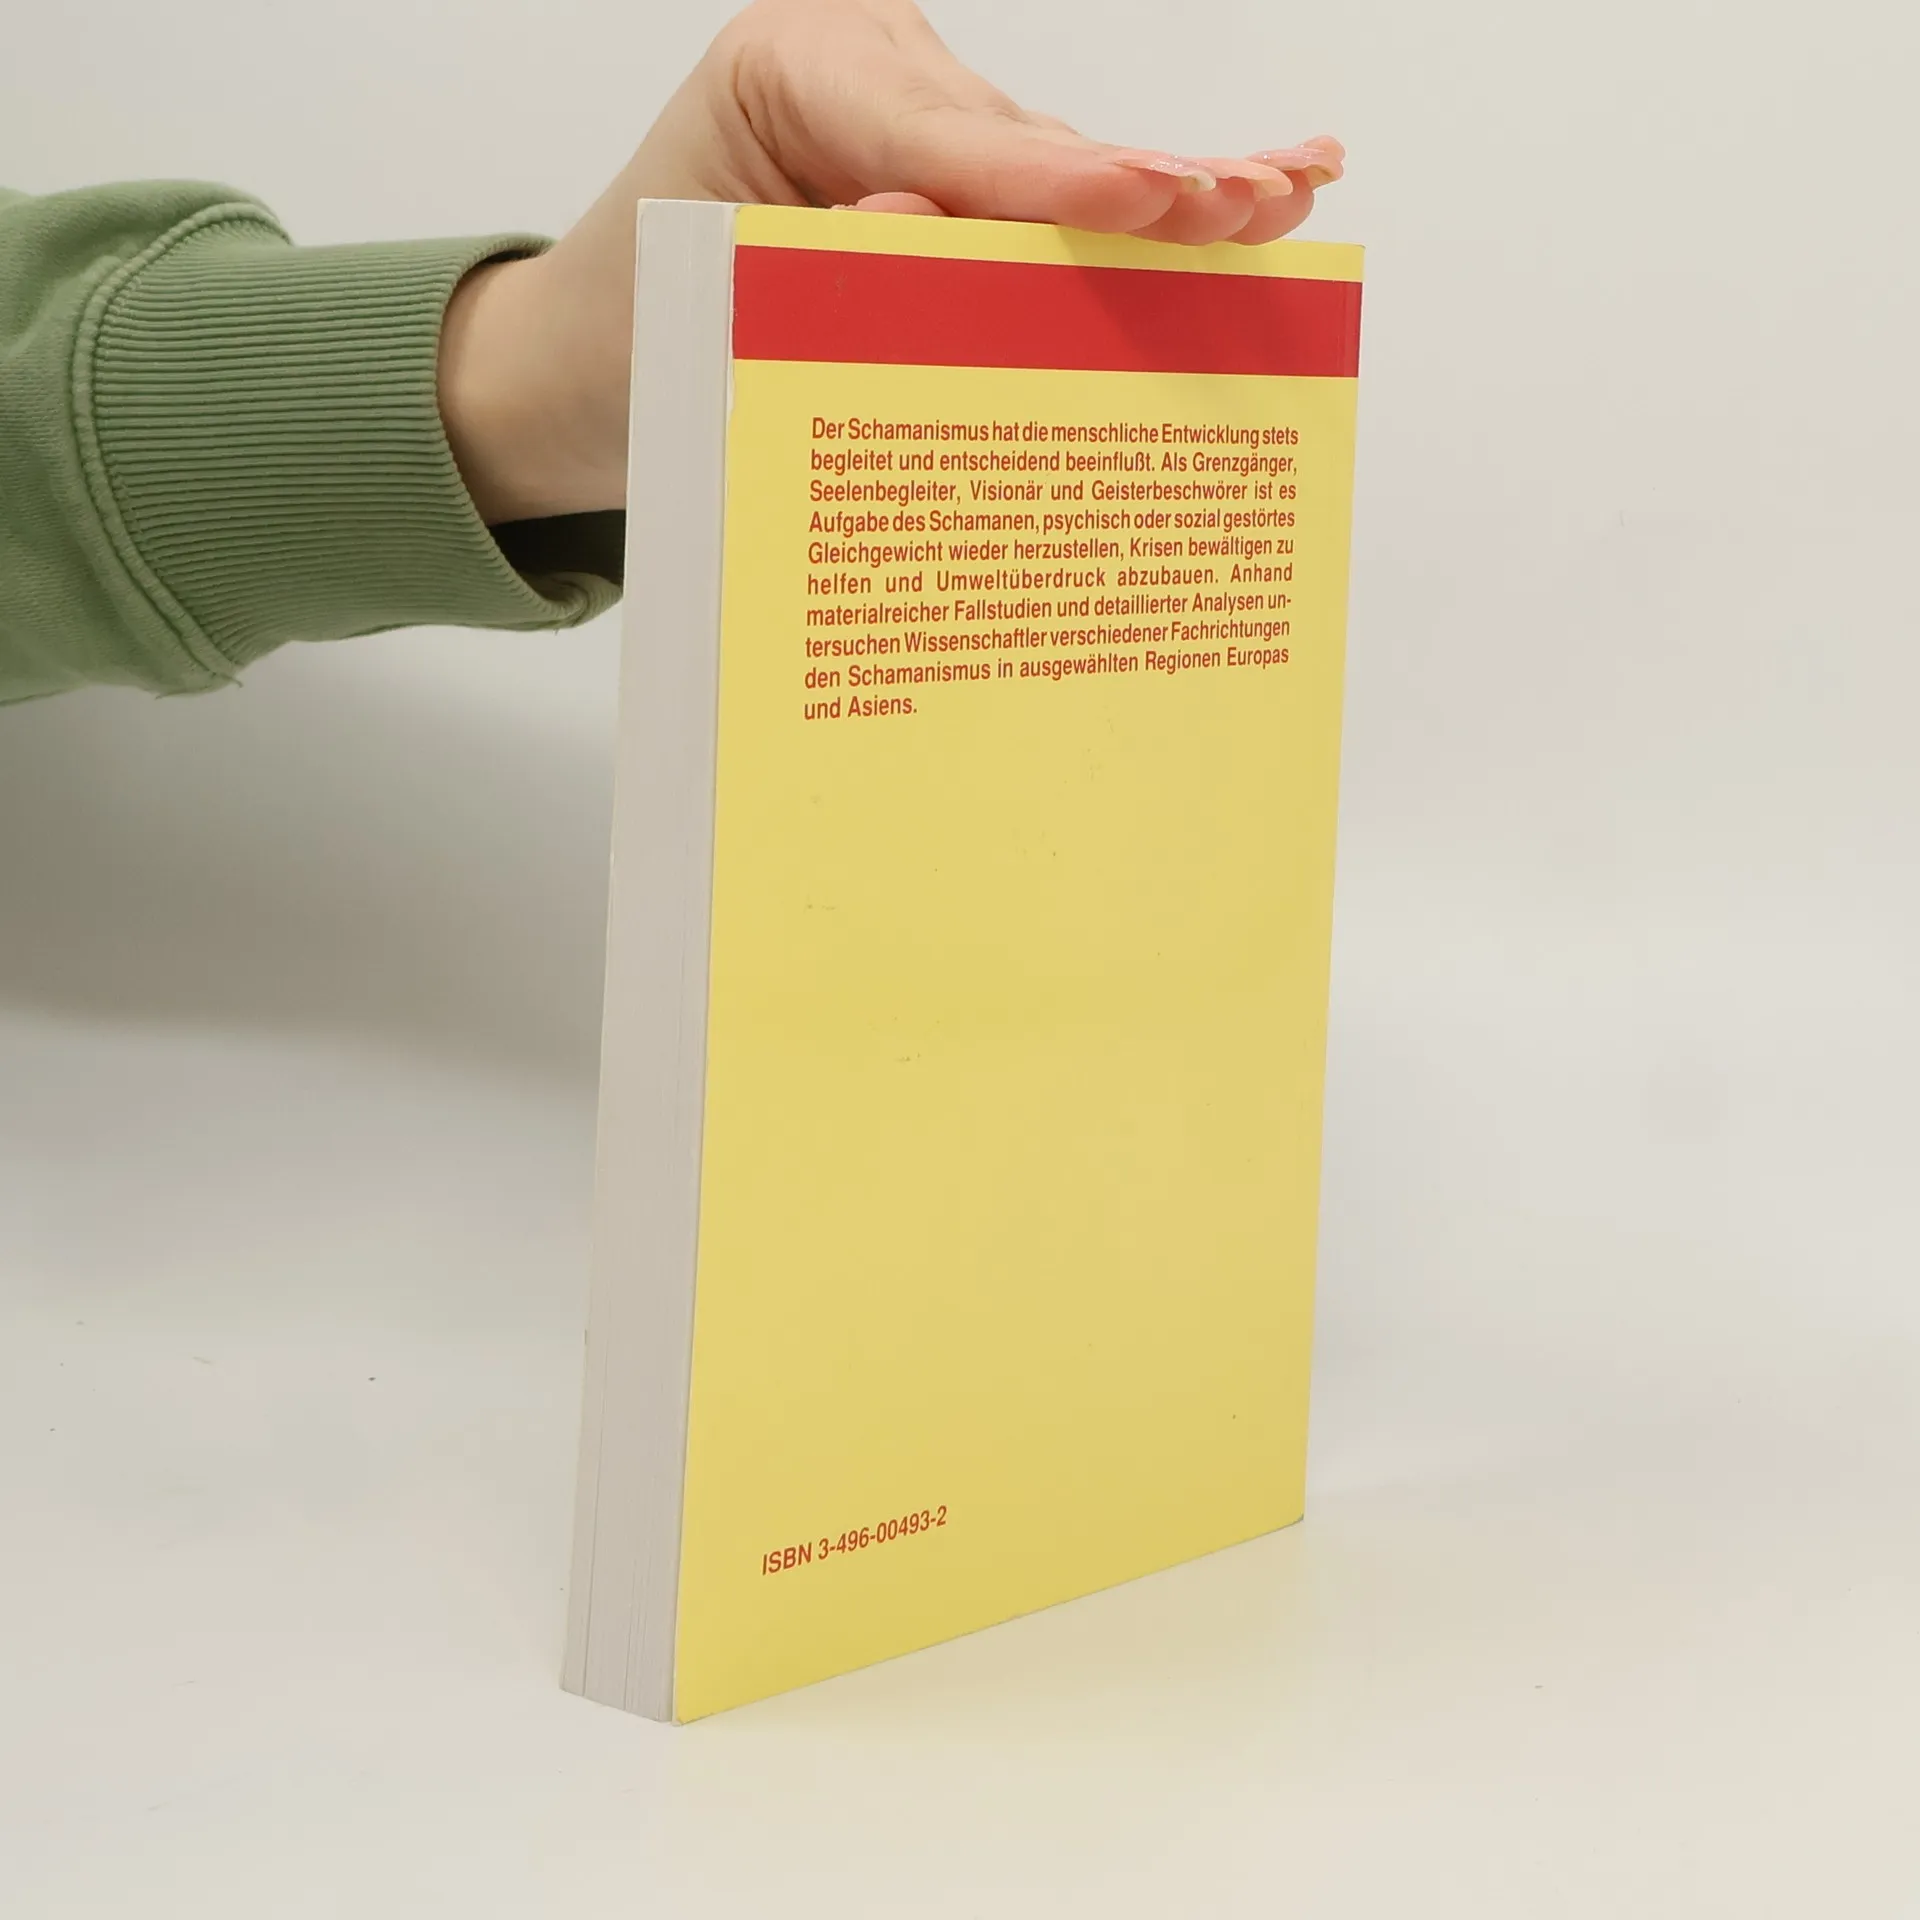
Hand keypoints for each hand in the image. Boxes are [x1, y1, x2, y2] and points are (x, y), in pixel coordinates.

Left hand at [439, 0, 1343, 524]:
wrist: (599, 362)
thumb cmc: (640, 341)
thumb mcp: (714, 319)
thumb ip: (840, 286)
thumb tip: (955, 256)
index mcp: (789, 75)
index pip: (940, 137)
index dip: (1049, 181)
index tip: (1148, 198)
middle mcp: (869, 75)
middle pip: (1027, 144)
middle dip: (1145, 183)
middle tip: (1253, 200)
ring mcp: (921, 120)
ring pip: (1057, 174)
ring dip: (1172, 201)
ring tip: (1286, 196)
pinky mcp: (955, 175)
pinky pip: (1050, 203)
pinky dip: (1140, 221)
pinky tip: (1253, 188)